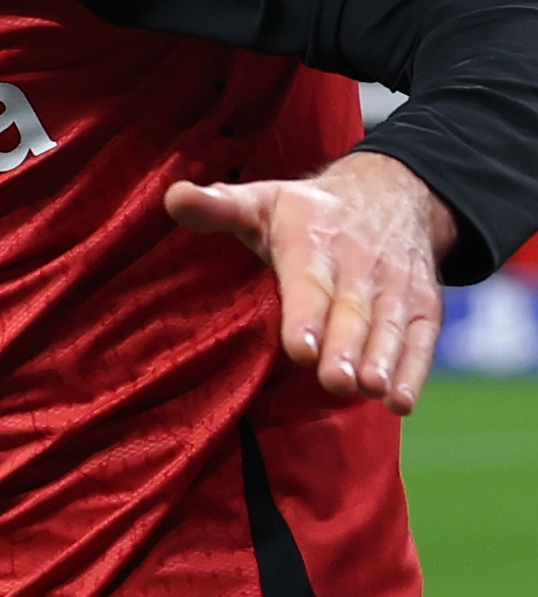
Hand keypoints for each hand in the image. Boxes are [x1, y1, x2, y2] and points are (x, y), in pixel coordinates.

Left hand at [165, 151, 456, 414]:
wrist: (392, 193)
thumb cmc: (307, 212)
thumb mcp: (260, 200)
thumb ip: (217, 208)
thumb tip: (174, 197)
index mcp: (313, 240)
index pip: (309, 280)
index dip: (306, 315)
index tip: (300, 350)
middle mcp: (360, 263)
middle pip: (352, 311)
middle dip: (345, 348)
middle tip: (335, 381)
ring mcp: (396, 286)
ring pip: (391, 327)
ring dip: (382, 361)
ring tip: (370, 391)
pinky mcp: (424, 306)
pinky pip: (423, 339)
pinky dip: (415, 370)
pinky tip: (401, 402)